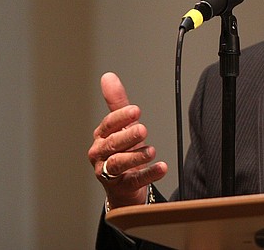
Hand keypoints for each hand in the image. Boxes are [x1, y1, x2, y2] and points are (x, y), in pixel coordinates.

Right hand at [88, 72, 167, 208]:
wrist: (122, 185)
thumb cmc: (121, 150)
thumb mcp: (120, 126)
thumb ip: (117, 103)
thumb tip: (108, 76)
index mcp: (101, 136)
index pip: (108, 125)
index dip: (121, 117)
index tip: (136, 110)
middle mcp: (101, 154)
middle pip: (112, 144)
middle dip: (127, 136)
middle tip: (143, 129)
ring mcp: (108, 172)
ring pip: (119, 163)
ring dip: (135, 156)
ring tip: (152, 151)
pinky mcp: (121, 187)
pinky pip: (134, 180)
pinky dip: (149, 174)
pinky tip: (162, 167)